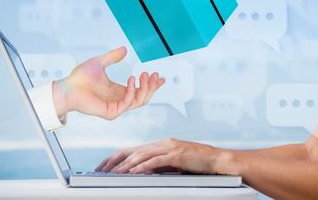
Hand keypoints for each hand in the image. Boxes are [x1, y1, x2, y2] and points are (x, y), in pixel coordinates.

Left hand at [53, 46, 164, 119]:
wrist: (68, 87)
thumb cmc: (80, 78)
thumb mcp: (100, 62)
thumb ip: (113, 57)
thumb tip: (124, 50)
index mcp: (118, 91)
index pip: (140, 90)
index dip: (152, 85)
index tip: (160, 77)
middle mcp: (119, 100)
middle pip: (144, 97)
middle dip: (152, 86)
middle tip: (154, 74)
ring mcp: (116, 107)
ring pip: (139, 101)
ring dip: (145, 88)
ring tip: (145, 75)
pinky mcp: (112, 112)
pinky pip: (128, 103)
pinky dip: (133, 91)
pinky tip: (132, 80)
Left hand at [95, 138, 233, 174]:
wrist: (217, 160)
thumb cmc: (197, 163)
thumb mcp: (174, 164)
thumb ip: (158, 165)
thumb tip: (141, 172)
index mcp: (160, 145)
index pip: (132, 149)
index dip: (116, 157)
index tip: (103, 166)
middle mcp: (162, 143)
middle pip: (132, 150)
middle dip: (114, 161)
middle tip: (101, 170)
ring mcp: (169, 147)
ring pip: (141, 155)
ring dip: (125, 165)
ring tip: (113, 173)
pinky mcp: (177, 154)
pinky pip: (156, 160)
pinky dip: (143, 166)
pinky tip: (134, 171)